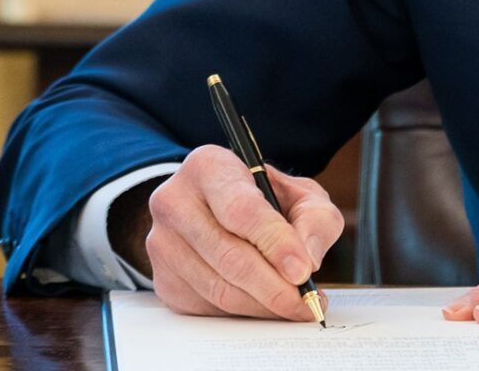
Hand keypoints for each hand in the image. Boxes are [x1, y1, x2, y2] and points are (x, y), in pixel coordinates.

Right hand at [139, 144, 344, 320]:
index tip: (303, 271)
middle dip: (275, 286)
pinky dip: (244, 312)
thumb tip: (308, 258)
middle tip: (306, 301)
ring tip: (294, 306)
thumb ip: (315, 219)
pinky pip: (208, 307)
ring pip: (219, 288)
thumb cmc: (262, 200)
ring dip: (263, 305)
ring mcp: (163, 243)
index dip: (275, 243)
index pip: (241, 210)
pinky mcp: (163, 279)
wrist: (215, 210)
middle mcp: (175, 201)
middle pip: (229, 256)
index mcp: (208, 166)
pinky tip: (265, 304)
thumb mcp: (299, 194)